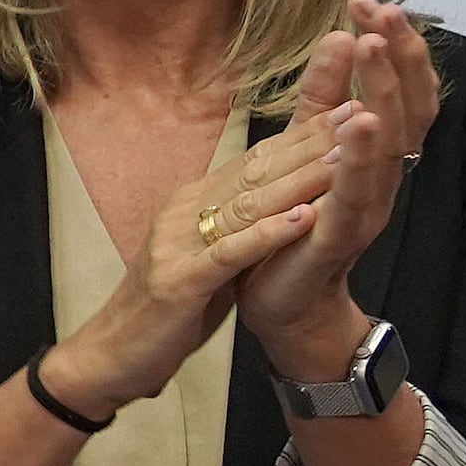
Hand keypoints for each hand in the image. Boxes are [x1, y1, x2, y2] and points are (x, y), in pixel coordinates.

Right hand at [50, 114, 333, 412]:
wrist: (108, 356)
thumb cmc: (164, 310)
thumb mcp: (207, 258)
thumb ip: (235, 227)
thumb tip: (279, 201)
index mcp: (192, 204)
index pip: (254, 161)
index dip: (302, 134)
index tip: (347, 109)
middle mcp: (183, 213)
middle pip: (256, 171)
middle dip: (310, 142)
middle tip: (357, 112)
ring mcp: (178, 245)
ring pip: (248, 204)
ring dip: (300, 179)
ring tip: (345, 155)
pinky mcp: (179, 283)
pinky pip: (230, 253)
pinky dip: (269, 234)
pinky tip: (305, 217)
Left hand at [237, 0, 440, 360]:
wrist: (285, 302)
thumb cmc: (297, 223)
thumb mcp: (306, 147)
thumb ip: (323, 97)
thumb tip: (340, 36)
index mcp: (376, 155)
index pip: (402, 92)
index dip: (395, 47)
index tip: (373, 0)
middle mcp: (384, 178)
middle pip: (406, 110)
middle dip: (396, 57)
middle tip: (382, 10)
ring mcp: (366, 208)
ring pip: (387, 146)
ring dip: (383, 94)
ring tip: (374, 49)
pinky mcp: (339, 236)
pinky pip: (354, 194)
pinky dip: (357, 158)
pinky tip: (357, 125)